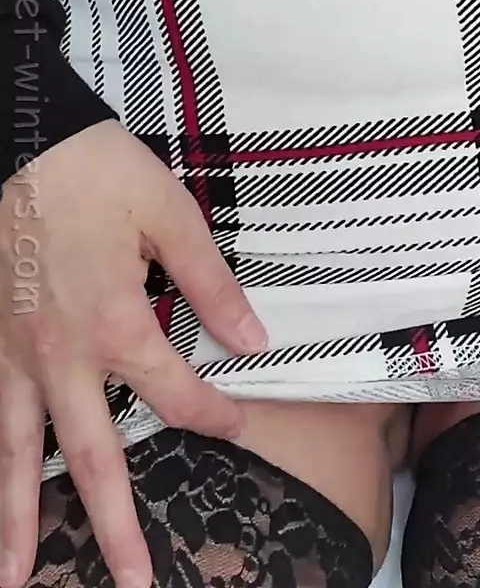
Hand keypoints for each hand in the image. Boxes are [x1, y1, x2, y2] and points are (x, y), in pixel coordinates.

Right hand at [0, 120, 267, 587]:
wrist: (22, 138)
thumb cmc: (96, 172)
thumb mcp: (169, 216)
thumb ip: (210, 285)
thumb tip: (253, 339)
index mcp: (114, 324)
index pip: (175, 394)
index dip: (214, 415)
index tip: (241, 425)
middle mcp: (60, 356)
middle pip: (91, 458)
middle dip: (114, 527)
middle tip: (134, 586)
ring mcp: (14, 355)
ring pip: (16, 455)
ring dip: (17, 522)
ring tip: (15, 580)